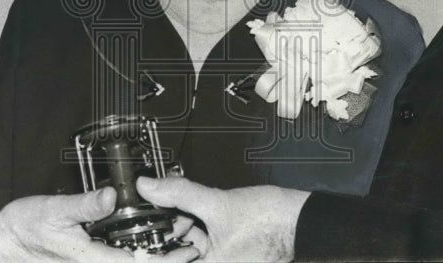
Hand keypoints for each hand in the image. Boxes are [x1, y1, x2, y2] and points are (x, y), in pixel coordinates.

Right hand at [0, 188, 200, 262]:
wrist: (2, 241)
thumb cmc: (25, 227)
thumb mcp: (55, 211)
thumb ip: (85, 206)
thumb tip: (111, 196)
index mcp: (92, 259)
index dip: (165, 260)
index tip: (189, 251)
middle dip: (166, 257)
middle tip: (193, 243)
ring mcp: (92, 260)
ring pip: (130, 260)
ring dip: (154, 253)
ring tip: (181, 237)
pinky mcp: (89, 254)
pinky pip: (119, 255)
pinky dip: (138, 248)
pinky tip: (150, 235)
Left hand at [137, 177, 308, 261]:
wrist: (302, 219)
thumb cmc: (270, 222)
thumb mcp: (217, 204)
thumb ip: (179, 194)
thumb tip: (149, 186)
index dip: (151, 254)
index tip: (140, 238)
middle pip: (177, 258)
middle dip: (167, 236)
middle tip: (160, 213)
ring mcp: (222, 262)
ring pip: (189, 250)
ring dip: (180, 230)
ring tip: (180, 208)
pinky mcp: (227, 255)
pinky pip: (203, 245)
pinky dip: (196, 229)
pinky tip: (194, 211)